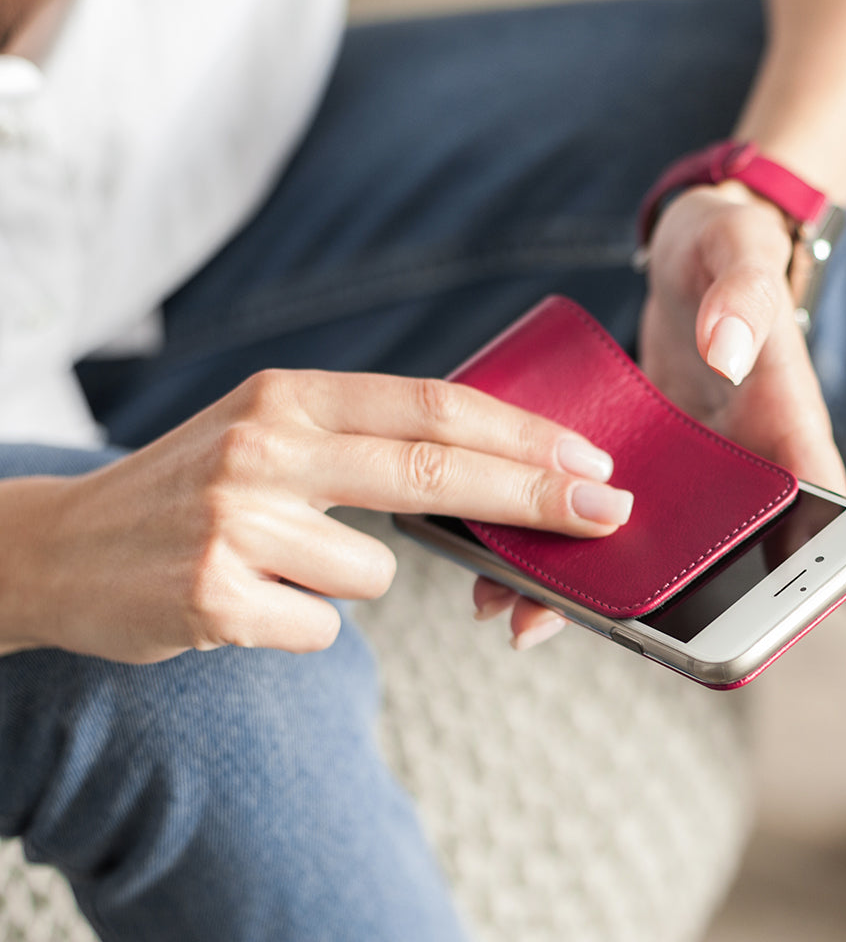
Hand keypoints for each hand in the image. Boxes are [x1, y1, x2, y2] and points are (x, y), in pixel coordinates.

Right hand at [0, 370, 631, 662]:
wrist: (62, 544)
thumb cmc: (192, 485)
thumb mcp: (270, 433)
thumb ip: (363, 443)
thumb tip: (485, 475)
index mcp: (289, 395)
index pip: (430, 406)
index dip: (519, 434)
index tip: (587, 459)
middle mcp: (265, 444)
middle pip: (435, 472)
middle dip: (533, 495)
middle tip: (606, 512)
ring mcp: (239, 520)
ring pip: (374, 573)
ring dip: (348, 580)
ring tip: (278, 562)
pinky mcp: (216, 597)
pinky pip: (323, 627)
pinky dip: (303, 622)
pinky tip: (248, 600)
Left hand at [476, 182, 845, 651]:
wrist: (690, 251)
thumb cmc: (728, 247)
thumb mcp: (741, 252)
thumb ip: (743, 296)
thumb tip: (727, 352)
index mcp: (786, 427)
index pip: (806, 514)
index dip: (776, 580)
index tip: (717, 624)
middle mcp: (735, 466)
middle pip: (702, 556)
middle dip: (632, 604)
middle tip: (553, 622)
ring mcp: (681, 471)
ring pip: (637, 544)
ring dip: (576, 582)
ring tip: (507, 606)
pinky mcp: (636, 461)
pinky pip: (595, 507)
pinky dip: (553, 535)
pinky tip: (499, 556)